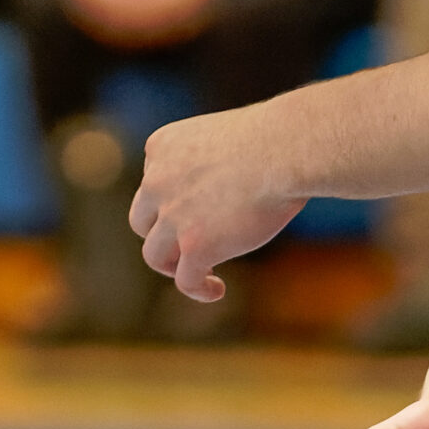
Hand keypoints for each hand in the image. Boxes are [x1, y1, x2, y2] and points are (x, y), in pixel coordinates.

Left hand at [129, 107, 303, 299]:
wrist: (284, 149)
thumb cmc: (273, 139)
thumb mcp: (223, 139)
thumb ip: (211, 164)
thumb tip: (223, 193)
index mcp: (160, 147)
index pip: (153, 184)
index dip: (171, 203)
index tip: (199, 211)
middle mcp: (156, 181)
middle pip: (143, 221)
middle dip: (164, 236)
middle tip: (192, 244)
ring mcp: (173, 216)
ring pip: (155, 254)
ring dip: (174, 266)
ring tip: (201, 271)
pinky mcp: (196, 245)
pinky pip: (185, 280)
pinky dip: (197, 289)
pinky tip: (217, 290)